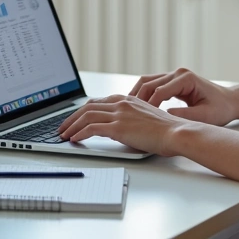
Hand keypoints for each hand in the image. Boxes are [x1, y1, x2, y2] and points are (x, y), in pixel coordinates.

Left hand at [57, 94, 195, 155]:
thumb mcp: (145, 117)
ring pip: (86, 116)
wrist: (176, 132)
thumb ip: (130, 117)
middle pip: (87, 107)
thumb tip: (118, 127)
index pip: (97, 102)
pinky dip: (80, 134)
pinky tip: (75, 140)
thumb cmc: (166, 129)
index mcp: (126, 99)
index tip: (74, 119)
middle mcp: (120, 103)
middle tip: (63, 128)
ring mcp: (119, 114)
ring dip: (72, 126)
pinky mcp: (118, 127)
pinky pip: (92, 128)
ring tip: (64, 135)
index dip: (82, 111)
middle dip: (71, 118)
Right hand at [129, 67, 238, 126]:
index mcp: (186, 79)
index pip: (160, 91)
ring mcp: (174, 75)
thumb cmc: (221, 108)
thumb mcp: (206, 116)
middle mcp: (178, 73)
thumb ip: (186, 116)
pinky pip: (152, 84)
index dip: (149, 106)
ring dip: (136, 94)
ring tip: (125, 109)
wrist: (230, 101)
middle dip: (136, 99)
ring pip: (147, 81)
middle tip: (126, 114)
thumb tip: (165, 117)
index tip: (140, 120)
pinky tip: (135, 106)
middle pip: (149, 83)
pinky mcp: (172, 80)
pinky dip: (142, 94)